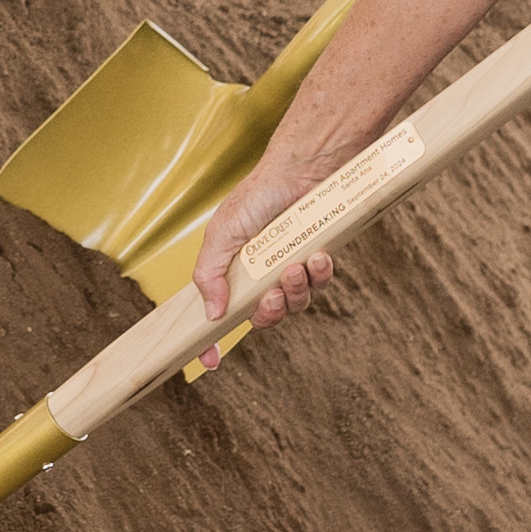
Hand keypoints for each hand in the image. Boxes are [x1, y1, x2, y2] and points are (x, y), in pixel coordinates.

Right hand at [189, 150, 338, 334]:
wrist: (301, 170)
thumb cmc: (259, 195)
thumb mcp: (222, 233)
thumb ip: (210, 273)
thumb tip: (211, 314)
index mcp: (234, 272)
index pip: (221, 314)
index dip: (214, 340)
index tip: (211, 360)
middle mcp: (262, 275)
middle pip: (265, 316)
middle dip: (270, 313)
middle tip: (271, 295)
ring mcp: (291, 268)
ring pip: (295, 304)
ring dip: (296, 291)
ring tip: (295, 266)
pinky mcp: (318, 260)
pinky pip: (321, 284)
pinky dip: (320, 275)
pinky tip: (318, 257)